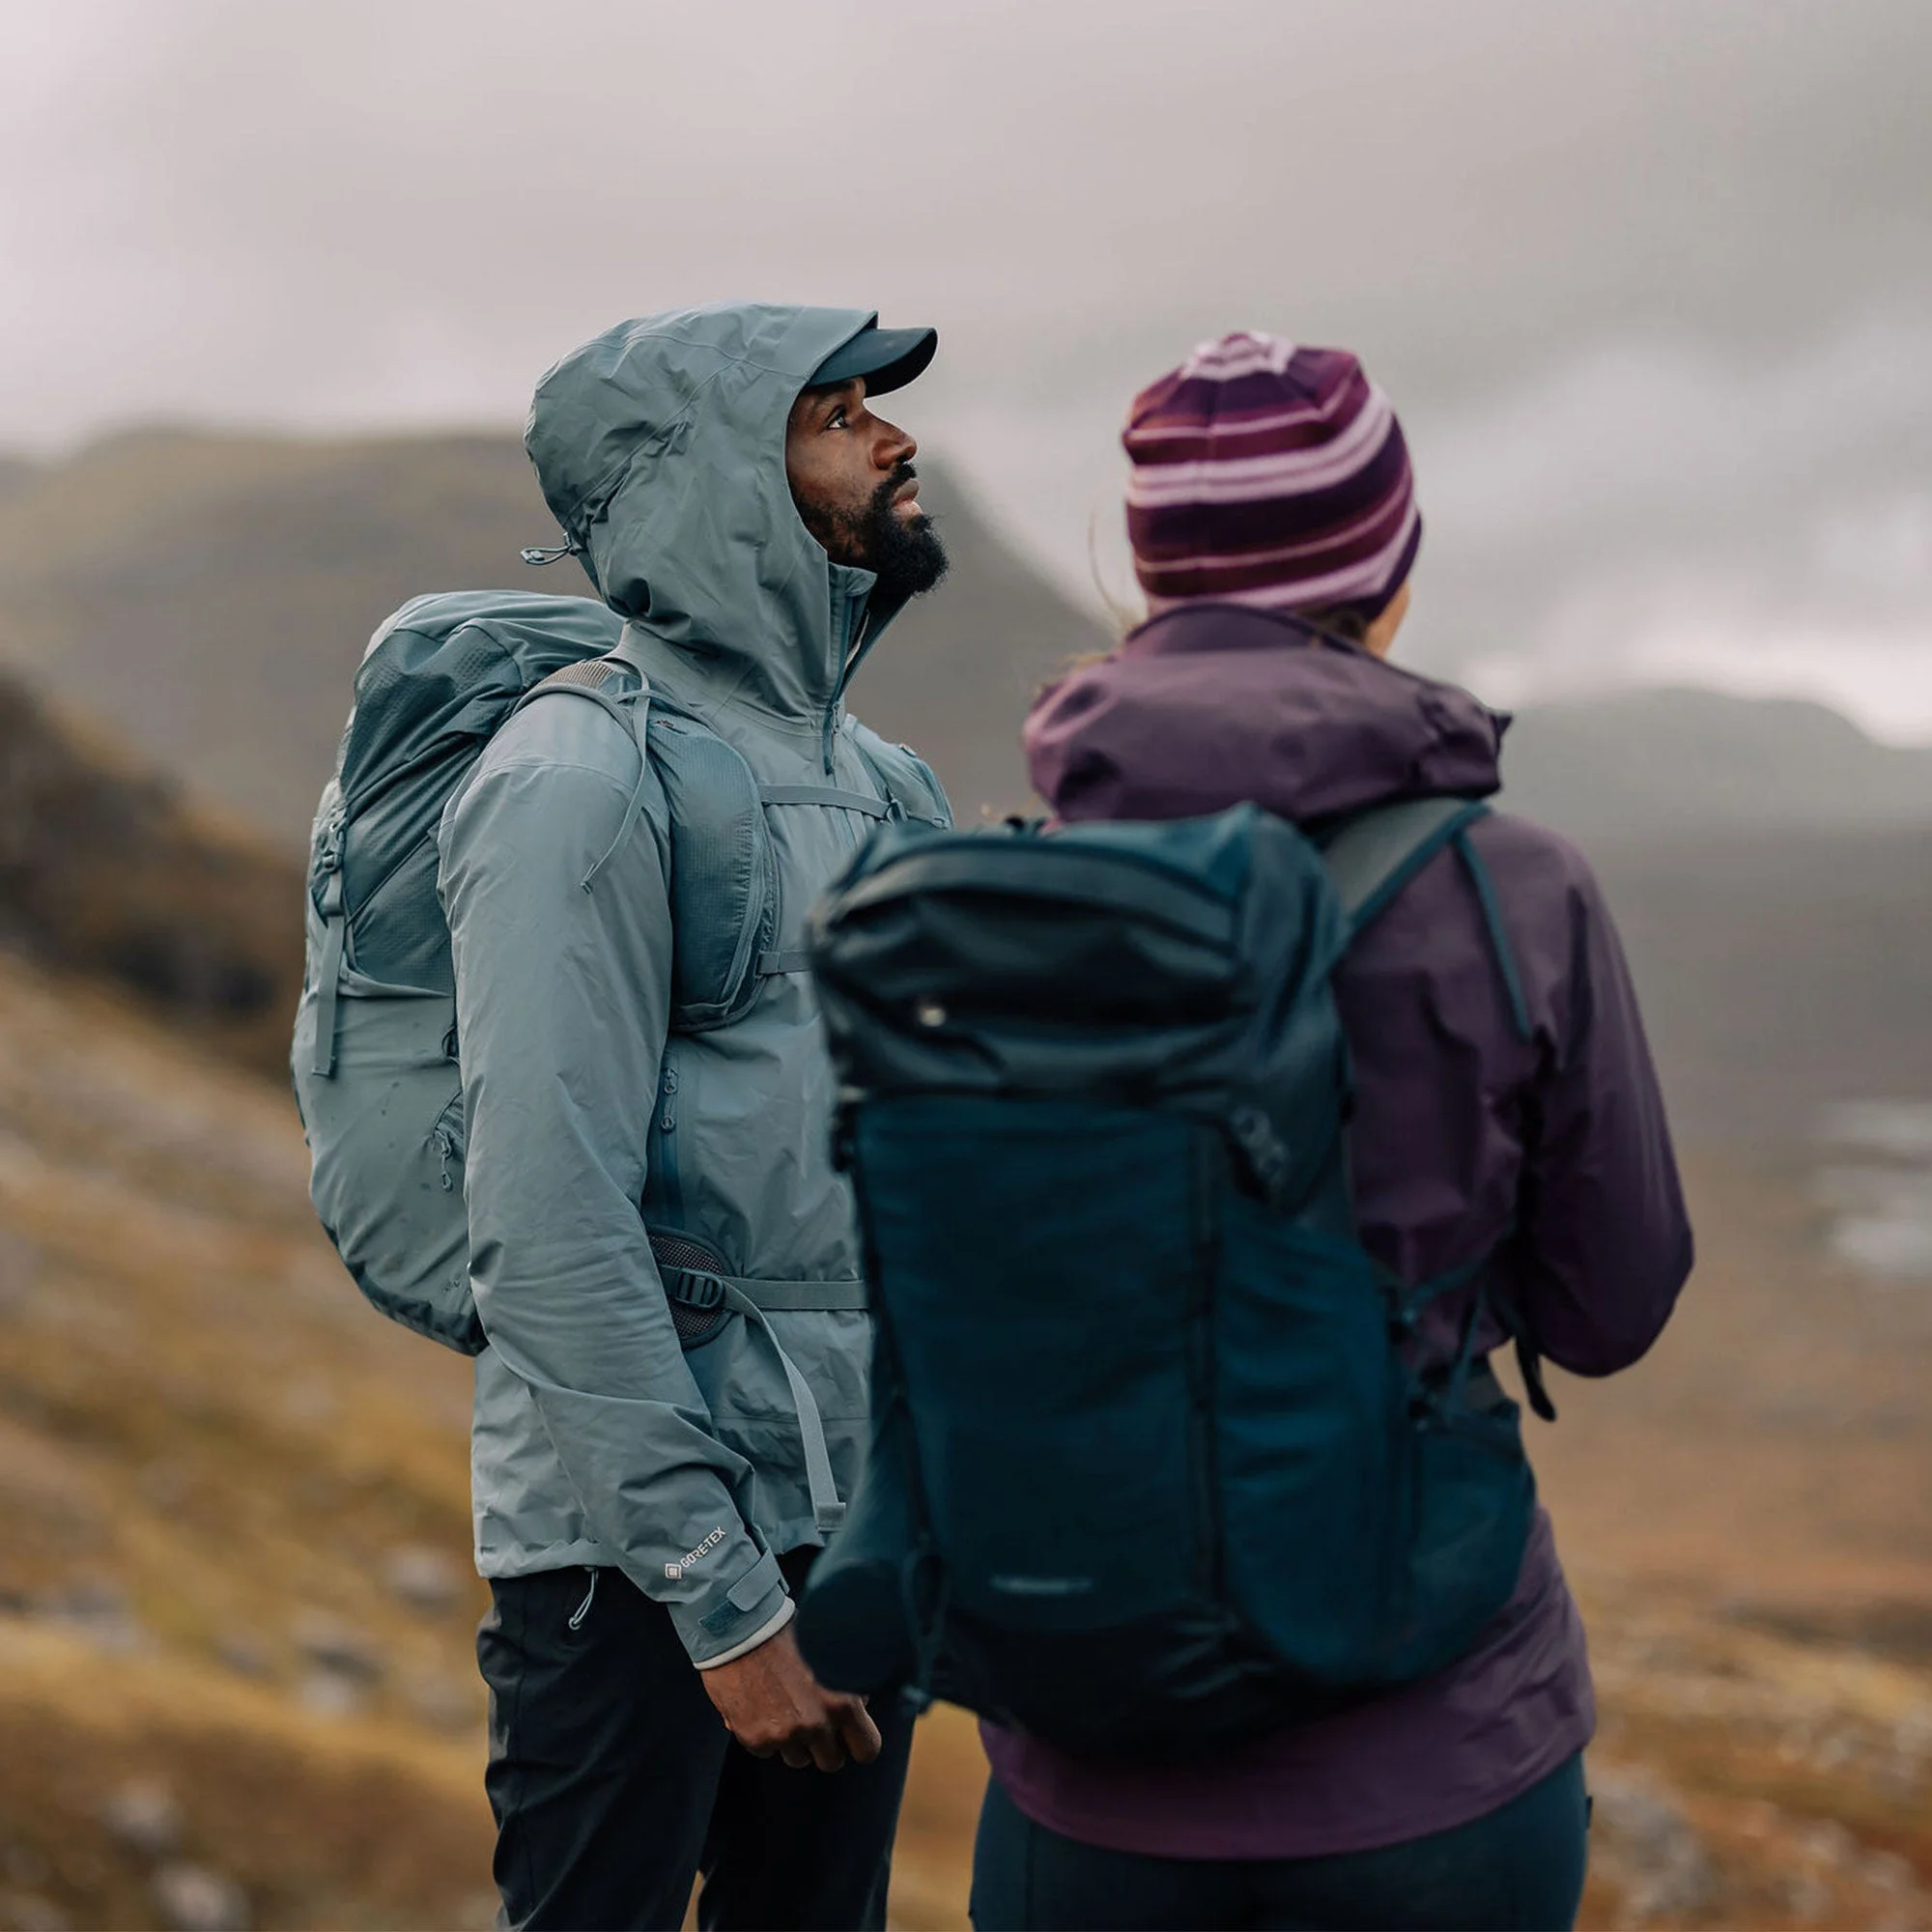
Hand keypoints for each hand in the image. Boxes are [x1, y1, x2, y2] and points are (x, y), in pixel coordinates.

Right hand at [700, 1623, 882, 1770]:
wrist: (741, 1628)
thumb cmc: (789, 1633)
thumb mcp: (830, 1652)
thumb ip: (848, 1683)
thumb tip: (861, 1704)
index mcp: (843, 1701)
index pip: (868, 1748)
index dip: (860, 1743)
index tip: (850, 1736)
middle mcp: (816, 1724)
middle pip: (832, 1761)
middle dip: (825, 1746)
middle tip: (815, 1724)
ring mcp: (785, 1735)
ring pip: (798, 1759)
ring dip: (795, 1742)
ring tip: (784, 1709)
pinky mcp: (756, 1739)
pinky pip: (768, 1751)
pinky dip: (765, 1735)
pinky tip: (761, 1706)